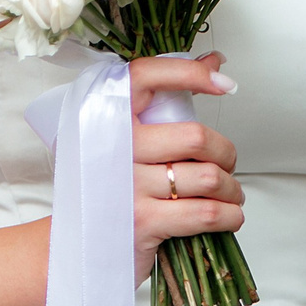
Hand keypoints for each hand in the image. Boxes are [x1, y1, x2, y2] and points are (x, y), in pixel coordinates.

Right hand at [127, 54, 242, 282]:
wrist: (73, 243)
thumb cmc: (105, 184)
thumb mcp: (121, 136)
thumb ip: (166, 99)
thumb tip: (216, 62)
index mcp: (105, 115)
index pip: (147, 76)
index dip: (189, 73)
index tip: (223, 82)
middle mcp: (115, 145)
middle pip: (196, 137)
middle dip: (226, 154)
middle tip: (224, 165)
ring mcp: (129, 185)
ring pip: (209, 178)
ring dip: (232, 190)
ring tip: (227, 194)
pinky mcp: (144, 222)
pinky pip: (208, 213)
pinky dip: (230, 216)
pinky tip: (227, 216)